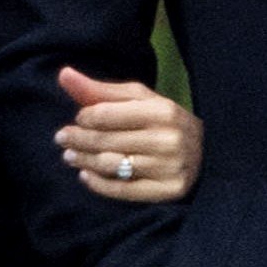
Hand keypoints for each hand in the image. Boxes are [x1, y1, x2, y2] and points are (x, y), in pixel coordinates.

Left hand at [55, 66, 202, 202]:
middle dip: (78, 140)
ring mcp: (168, 167)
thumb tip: (63, 74)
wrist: (205, 152)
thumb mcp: (138, 99)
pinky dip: (98, 185)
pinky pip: (123, 191)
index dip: (85, 118)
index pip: (108, 114)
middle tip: (61, 139)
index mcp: (161, 110)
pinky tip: (85, 176)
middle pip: (106, 141)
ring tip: (70, 157)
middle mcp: (167, 139)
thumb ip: (100, 90)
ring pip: (112, 165)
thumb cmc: (163, 121)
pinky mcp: (168, 191)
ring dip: (84, 161)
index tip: (77, 119)